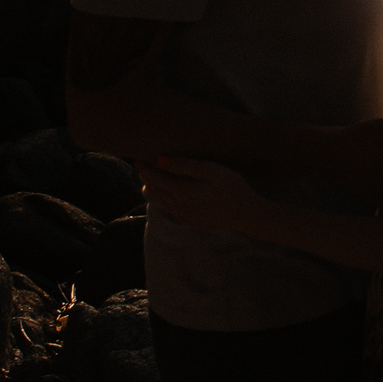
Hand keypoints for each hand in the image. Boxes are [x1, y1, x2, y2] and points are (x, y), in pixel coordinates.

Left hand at [138, 155, 268, 234]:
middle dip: (147, 178)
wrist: (246, 214)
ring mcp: (184, 216)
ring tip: (149, 181)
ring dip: (154, 191)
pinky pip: (171, 211)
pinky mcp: (191, 222)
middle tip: (141, 167)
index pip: (155, 177)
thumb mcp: (210, 170)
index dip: (145, 168)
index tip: (136, 159)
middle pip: (155, 190)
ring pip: (161, 202)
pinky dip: (165, 202)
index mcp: (181, 190)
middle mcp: (178, 205)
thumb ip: (185, 165)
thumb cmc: (230, 186)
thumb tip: (160, 159)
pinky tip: (169, 197)